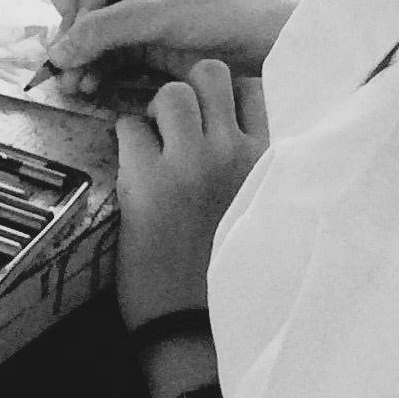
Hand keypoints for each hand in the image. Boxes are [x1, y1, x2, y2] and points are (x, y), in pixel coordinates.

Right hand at [42, 0, 297, 85]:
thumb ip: (105, 30)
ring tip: (77, 83)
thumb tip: (56, 55)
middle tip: (86, 53)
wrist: (259, 43)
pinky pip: (86, 44)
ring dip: (71, 52)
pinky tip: (88, 83)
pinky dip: (84, 64)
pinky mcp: (122, 30)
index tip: (100, 19)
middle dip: (70, 24)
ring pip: (70, 22)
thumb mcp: (160, 15)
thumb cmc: (220, 12)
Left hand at [115, 61, 268, 326]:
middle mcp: (236, 153)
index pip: (257, 87)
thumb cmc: (236, 272)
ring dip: (156, 111)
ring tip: (157, 144)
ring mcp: (191, 163)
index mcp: (272, 162)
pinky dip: (125, 140)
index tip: (216, 114)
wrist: (198, 324)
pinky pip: (128, 126)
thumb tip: (240, 133)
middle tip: (180, 123)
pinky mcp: (147, 180)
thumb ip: (263, 168)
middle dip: (190, 89)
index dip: (229, 93)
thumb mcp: (270, 210)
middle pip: (211, 73)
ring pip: (169, 92)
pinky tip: (133, 167)